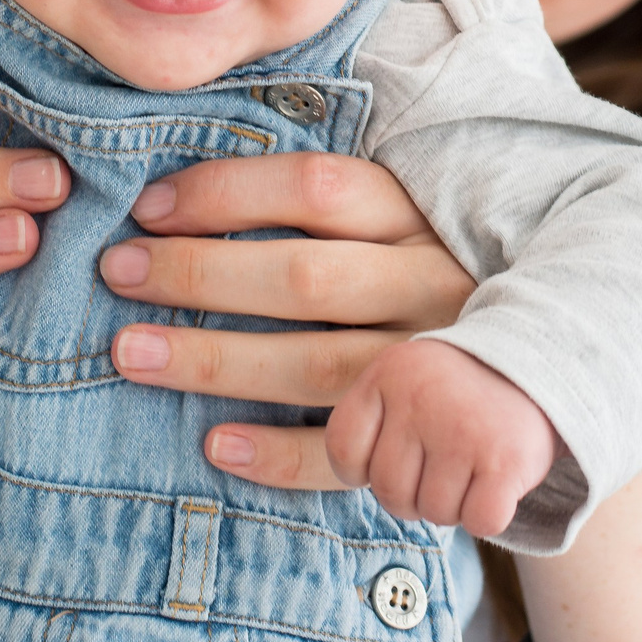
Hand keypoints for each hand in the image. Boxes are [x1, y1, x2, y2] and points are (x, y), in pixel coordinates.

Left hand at [97, 152, 475, 489]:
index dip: (225, 192)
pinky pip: (348, 451)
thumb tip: (181, 189)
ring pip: (315, 365)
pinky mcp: (424, 435)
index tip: (146, 207)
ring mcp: (429, 365)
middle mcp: (430, 283)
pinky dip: (277, 454)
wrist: (525, 360)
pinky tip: (214, 445)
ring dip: (214, 361)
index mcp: (418, 212)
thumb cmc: (416, 263)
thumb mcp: (391, 213)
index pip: (315, 188)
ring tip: (129, 353)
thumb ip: (314, 198)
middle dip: (200, 273)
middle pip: (305, 278)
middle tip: (116, 272)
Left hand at [326, 339, 555, 537]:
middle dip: (415, 494)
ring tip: (472, 466)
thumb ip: (372, 423)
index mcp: (387, 375)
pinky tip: (496, 482)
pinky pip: (479, 522)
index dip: (366, 470)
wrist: (541, 366)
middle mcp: (420, 398)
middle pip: (389, 492)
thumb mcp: (405, 381)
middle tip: (443, 464)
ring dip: (454, 504)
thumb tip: (356, 483)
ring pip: (434, 512)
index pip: (344, 452)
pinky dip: (488, 516)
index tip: (399, 455)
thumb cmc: (458, 392)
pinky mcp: (504, 462)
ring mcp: (462, 430)